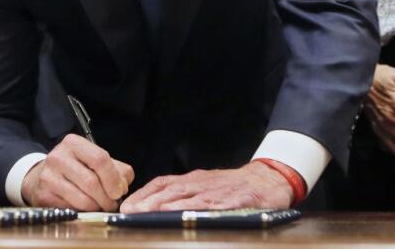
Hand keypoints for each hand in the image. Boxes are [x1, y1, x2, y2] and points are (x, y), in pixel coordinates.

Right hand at [21, 134, 133, 210]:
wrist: (41, 176)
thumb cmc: (74, 168)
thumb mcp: (94, 160)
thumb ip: (116, 169)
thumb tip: (122, 186)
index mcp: (74, 143)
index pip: (100, 159)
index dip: (113, 179)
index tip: (118, 192)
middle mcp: (58, 157)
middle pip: (91, 182)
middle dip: (106, 198)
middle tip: (112, 204)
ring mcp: (48, 176)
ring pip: (82, 199)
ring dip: (96, 207)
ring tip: (100, 206)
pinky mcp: (43, 195)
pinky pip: (70, 209)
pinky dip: (82, 212)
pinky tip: (85, 209)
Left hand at [121, 162, 292, 211]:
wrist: (268, 179)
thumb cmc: (233, 187)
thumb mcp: (205, 186)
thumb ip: (184, 196)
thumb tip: (154, 207)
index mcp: (192, 180)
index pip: (162, 184)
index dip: (143, 194)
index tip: (126, 206)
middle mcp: (201, 183)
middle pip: (171, 190)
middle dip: (149, 201)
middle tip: (130, 211)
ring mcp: (218, 192)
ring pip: (190, 197)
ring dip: (168, 205)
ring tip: (151, 213)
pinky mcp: (236, 200)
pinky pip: (217, 205)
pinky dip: (201, 210)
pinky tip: (190, 215)